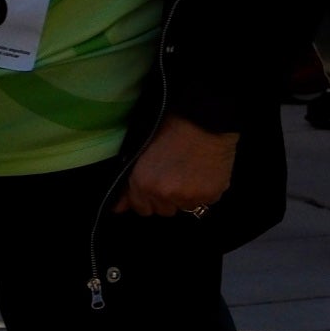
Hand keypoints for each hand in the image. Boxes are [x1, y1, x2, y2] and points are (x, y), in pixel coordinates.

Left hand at [116, 116, 236, 215]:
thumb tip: (118, 209)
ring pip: (186, 207)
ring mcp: (188, 197)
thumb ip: (130, 185)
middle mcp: (163, 195)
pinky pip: (206, 201)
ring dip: (188, 196)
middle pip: (164, 211)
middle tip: (177, 176)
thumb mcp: (142, 153)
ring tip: (193, 173)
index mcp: (142, 184)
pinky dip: (207, 191)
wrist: (205, 119)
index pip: (142, 209)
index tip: (158, 184)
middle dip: (168, 198)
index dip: (149, 197)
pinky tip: (207, 173)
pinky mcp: (211, 195)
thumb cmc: (171, 128)